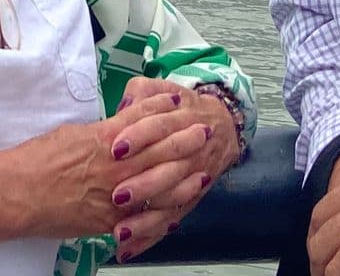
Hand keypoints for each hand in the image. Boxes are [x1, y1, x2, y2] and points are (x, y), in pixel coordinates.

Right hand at [22, 89, 191, 240]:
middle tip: (204, 131)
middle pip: (161, 150)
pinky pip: (143, 217)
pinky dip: (161, 212)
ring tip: (202, 170)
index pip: (144, 118)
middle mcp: (116, 166)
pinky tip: (177, 208)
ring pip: (160, 185)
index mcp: (106, 137)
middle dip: (185, 140)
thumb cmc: (37, 159)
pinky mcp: (110, 221)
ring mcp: (116, 196)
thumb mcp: (73, 133)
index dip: (164, 108)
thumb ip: (102, 133)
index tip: (178, 100)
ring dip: (184, 177)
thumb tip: (118, 130)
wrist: (18, 194)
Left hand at [104, 78, 238, 258]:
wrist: (222, 124)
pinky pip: (170, 220)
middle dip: (144, 183)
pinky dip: (150, 237)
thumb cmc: (181, 108)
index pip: (159, 126)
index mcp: (179, 119)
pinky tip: (128, 249)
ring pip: (171, 201)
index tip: (116, 148)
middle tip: (117, 195)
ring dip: (147, 218)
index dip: (139, 136)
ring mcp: (191, 178)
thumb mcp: (162, 89)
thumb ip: (142, 92)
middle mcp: (188, 151)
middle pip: (168, 168)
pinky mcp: (188, 199)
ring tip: (120, 231)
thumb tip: (125, 105)